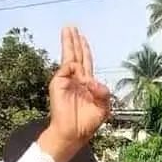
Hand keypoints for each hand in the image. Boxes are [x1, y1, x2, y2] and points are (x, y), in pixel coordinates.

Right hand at [40, 26, 111, 161]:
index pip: (86, 62)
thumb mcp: (103, 108)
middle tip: (71, 27)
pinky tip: (83, 79)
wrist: (73, 134)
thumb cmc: (87, 123)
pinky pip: (67, 68)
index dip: (85, 49)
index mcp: (86, 83)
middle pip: (75, 55)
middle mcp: (75, 79)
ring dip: (69, 44)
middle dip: (73, 41)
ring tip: (68, 31)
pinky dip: (76, 68)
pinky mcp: (58, 83)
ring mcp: (66, 81)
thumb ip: (103, 93)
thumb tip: (93, 80)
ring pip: (69, 57)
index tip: (83, 38)